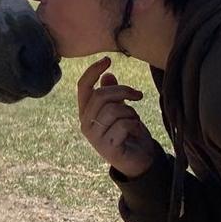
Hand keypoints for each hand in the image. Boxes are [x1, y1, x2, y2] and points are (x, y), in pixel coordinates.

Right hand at [76, 57, 160, 177]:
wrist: (138, 161)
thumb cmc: (129, 133)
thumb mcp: (122, 110)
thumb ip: (113, 95)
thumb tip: (108, 75)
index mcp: (86, 112)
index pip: (82, 87)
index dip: (93, 71)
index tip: (107, 60)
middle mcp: (85, 123)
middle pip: (101, 95)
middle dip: (123, 91)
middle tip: (138, 95)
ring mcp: (94, 136)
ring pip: (114, 109)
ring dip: (131, 112)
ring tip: (135, 120)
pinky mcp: (107, 147)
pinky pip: (123, 125)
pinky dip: (134, 124)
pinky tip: (136, 131)